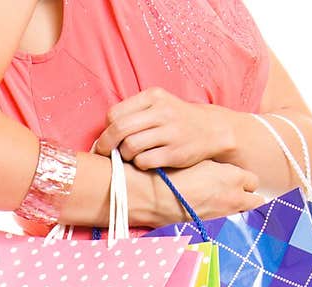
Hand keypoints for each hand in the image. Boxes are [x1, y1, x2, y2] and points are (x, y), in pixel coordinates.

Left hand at [95, 88, 234, 169]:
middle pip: (120, 129)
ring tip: (132, 156)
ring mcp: (170, 132)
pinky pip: (144, 161)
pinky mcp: (175, 153)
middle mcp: (162, 112)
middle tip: (106, 154)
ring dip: (125, 156)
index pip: (115, 114)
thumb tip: (100, 138)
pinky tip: (146, 161)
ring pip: (130, 146)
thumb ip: (132, 115)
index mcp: (153, 96)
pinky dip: (139, 164)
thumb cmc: (175, 120)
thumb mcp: (157, 106)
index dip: (106, 129)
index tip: (107, 139)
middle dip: (107, 145)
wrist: (211, 130)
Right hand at [151, 159, 262, 223]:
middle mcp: (233, 199)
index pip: (254, 181)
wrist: (152, 197)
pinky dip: (221, 225)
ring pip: (242, 217)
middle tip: (235, 197)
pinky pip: (225, 228)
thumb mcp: (200, 162)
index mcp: (233, 177)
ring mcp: (223, 217)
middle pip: (256, 203)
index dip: (244, 182)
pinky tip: (209, 219)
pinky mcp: (211, 231)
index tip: (236, 182)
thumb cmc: (172, 174)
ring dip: (236, 213)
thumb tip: (223, 172)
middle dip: (248, 200)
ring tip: (220, 209)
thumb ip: (218, 169)